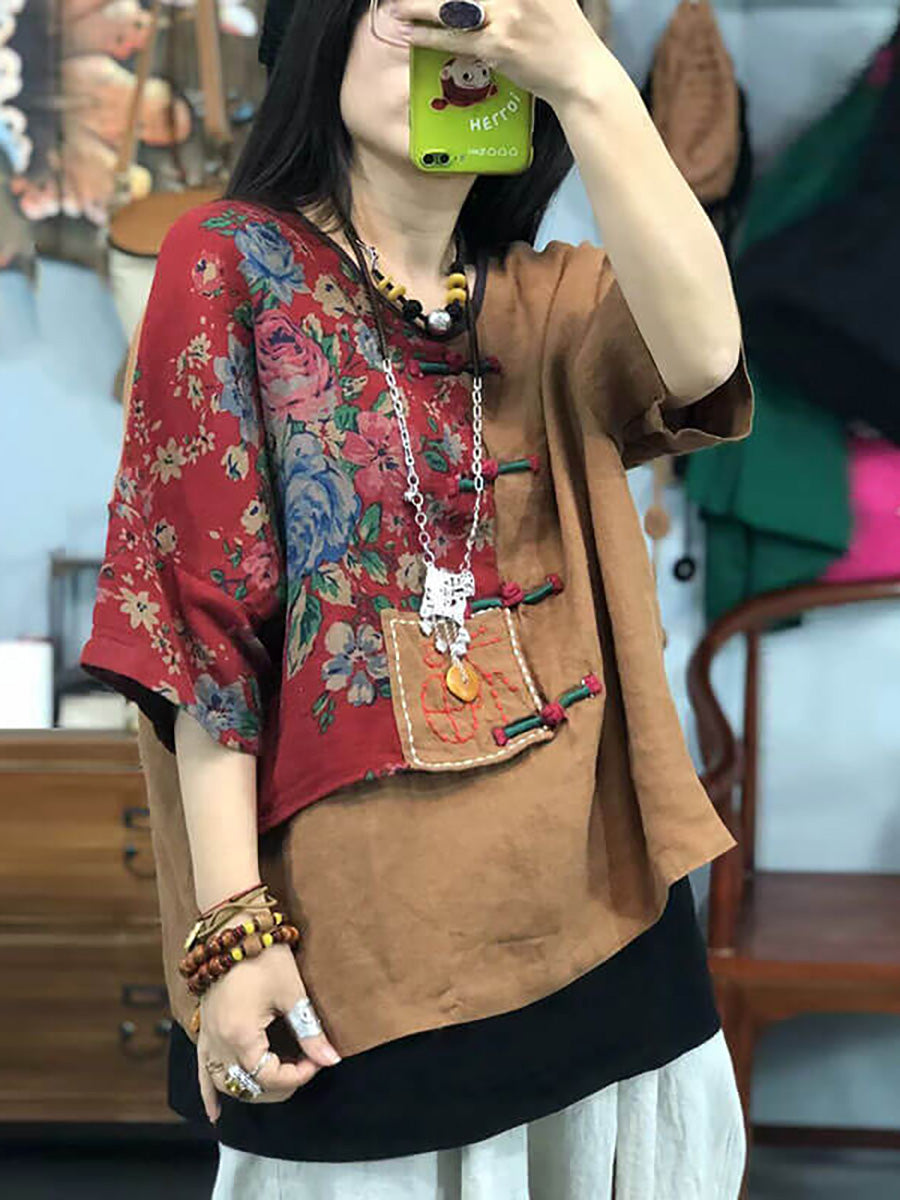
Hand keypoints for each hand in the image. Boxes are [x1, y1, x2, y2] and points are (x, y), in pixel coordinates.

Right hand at [197, 928, 340, 1122]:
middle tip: (304, 1068)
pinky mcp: (203, 1028)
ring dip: (250, 1089)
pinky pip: (202, 1069)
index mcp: (240, 1035)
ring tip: (277, 1086)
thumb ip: (309, 1031)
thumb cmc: (264, 955)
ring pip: (225, 1082)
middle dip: (278, 1085)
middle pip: (247, 1085)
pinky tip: (214, 1112)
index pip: (270, 1076)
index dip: (298, 1075)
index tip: (318, 1059)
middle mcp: (218, 1042)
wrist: (234, 926)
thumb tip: (331, 1059)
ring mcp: (207, 1036)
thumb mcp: (291, 992)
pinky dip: (209, 1092)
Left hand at [390, 0, 603, 107]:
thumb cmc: (564, 36)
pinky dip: (430, 35)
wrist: (581, 75)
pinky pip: (455, 38)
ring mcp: (507, 15)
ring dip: (418, 6)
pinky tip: (412, 32)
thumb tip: (476, 0)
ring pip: (450, 5)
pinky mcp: (499, 45)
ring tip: (396, 7)